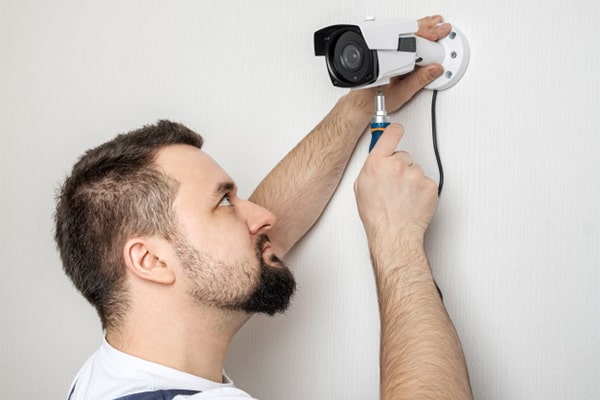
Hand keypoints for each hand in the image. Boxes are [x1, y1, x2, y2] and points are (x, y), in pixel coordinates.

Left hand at [348, 15, 451, 115]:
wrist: (361, 102)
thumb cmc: (374, 99)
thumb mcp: (401, 93)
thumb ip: (419, 80)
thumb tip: (435, 69)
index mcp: (390, 60)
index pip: (416, 48)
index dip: (431, 49)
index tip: (441, 52)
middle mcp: (386, 52)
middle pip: (412, 35)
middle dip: (429, 32)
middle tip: (443, 31)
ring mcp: (384, 50)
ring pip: (406, 34)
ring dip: (422, 31)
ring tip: (435, 30)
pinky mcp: (384, 53)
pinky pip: (400, 40)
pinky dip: (414, 36)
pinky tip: (422, 36)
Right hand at [354, 123, 437, 240]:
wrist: (394, 234)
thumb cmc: (377, 216)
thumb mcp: (361, 187)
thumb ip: (370, 167)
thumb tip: (377, 158)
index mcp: (377, 163)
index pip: (390, 133)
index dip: (394, 131)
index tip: (397, 130)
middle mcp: (397, 166)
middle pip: (404, 155)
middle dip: (401, 167)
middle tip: (394, 185)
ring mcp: (416, 175)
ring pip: (416, 170)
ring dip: (411, 180)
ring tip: (402, 197)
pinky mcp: (429, 185)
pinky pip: (426, 182)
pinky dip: (421, 190)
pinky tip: (411, 201)